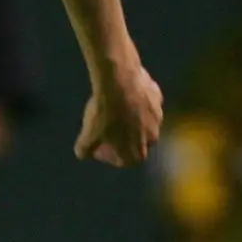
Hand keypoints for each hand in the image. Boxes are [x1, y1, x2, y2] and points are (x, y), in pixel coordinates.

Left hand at [75, 52, 163, 167]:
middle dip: (125, 139)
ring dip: (132, 120)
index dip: (111, 156)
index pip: (127, 161)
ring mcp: (158, 116)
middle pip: (139, 143)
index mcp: (137, 150)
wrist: (120, 80)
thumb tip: (84, 153)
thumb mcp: (88, 135)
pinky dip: (138, 102)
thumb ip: (84, 150)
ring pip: (146, 122)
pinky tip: (123, 94)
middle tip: (109, 129)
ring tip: (115, 110)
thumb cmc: (104, 112)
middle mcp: (152, 136)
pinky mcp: (157, 97)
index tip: (100, 147)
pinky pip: (148, 103)